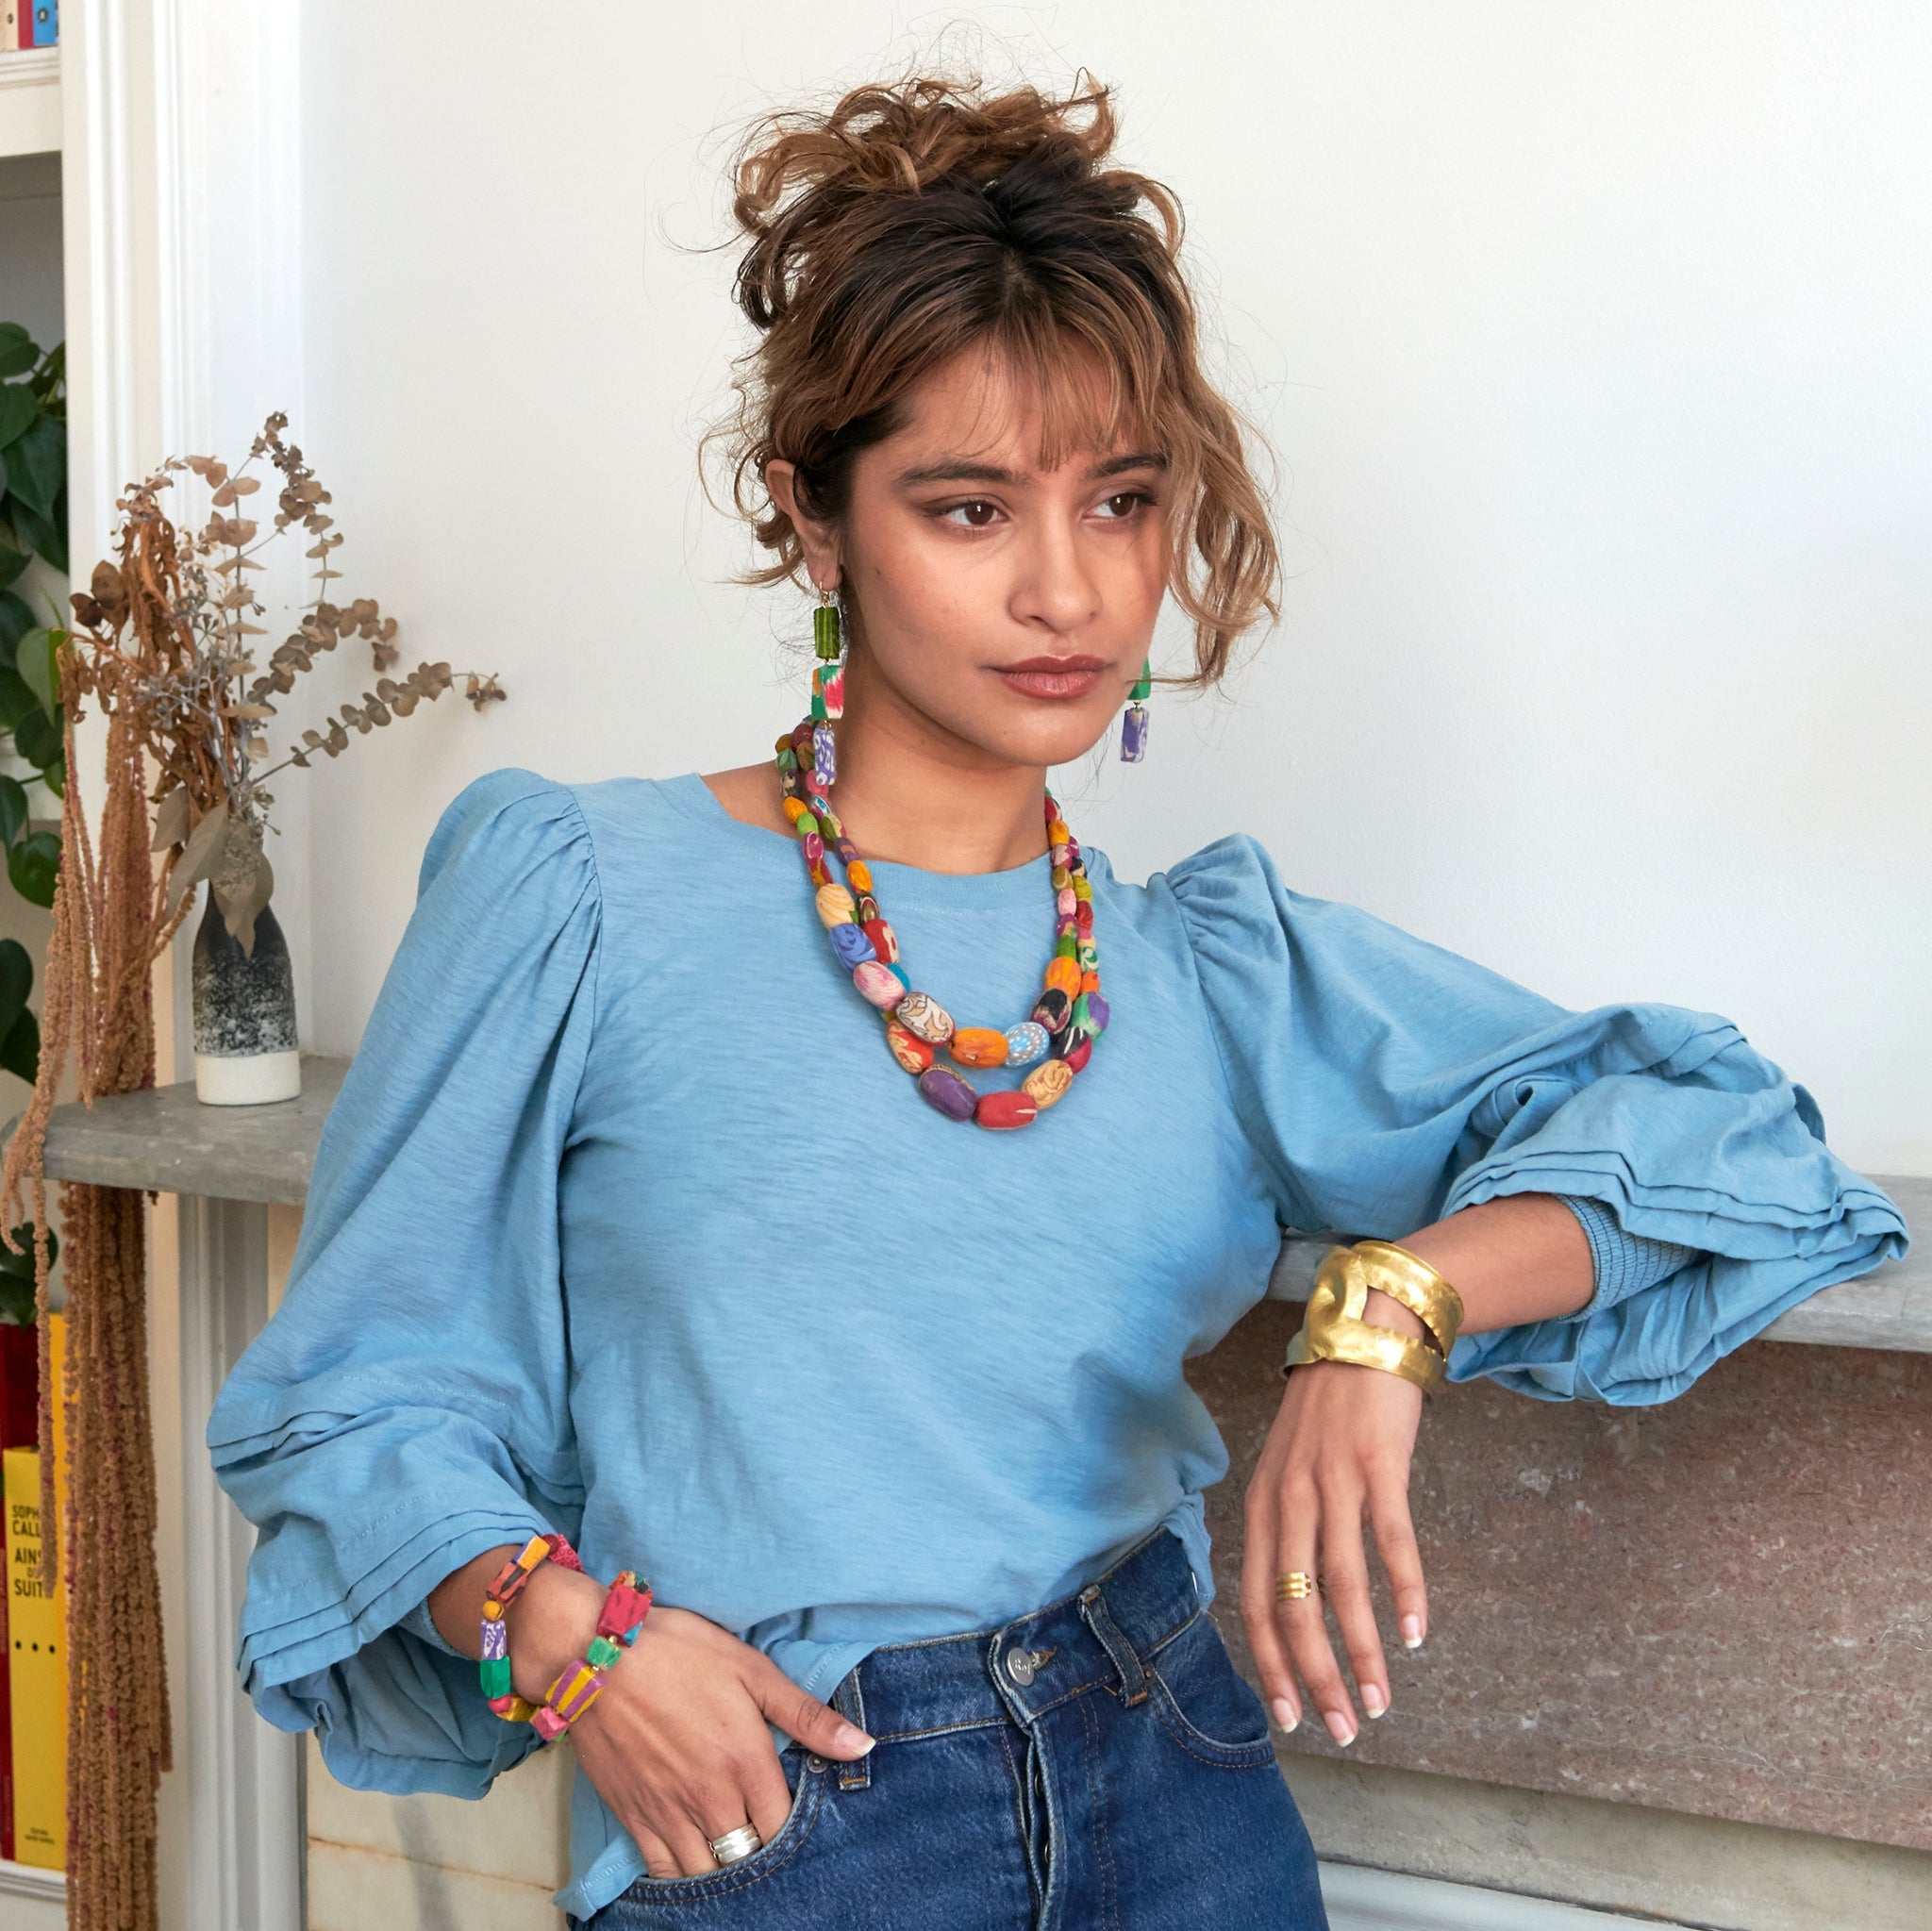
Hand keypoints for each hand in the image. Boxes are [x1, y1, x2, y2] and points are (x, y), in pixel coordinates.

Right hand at [507, 1566, 876, 1877]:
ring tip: (732, 1838)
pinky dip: (684, 1871)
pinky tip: (695, 1853)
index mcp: (745, 1761)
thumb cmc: (677, 1652)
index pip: (784, 1825)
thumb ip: (806, 1714)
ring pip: (708, 1870)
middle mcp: (710, 1797)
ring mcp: (668, 1812)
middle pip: (749, 1852)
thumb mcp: (750, 1669)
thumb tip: (861, 1747)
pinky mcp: (633, 1817)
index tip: (791, 1804)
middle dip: (762, 1844)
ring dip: (725, 1861)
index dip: (793, 1822)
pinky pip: (664, 1870)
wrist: (592, 1655)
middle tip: (763, 1822)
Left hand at [1239, 1288, 1428, 1746]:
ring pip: (1341, 1586)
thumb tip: (1291, 1599)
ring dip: (1360, 1652)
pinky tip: (1416, 1636)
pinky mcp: (1379, 1467)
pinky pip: (1390, 1544)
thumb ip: (1284, 1525)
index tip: (1287, 1717)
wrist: (1364, 1335)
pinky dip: (1405, 1594)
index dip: (1269, 1663)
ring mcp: (1334, 1482)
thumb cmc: (1326, 1412)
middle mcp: (1289, 1498)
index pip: (1253, 1600)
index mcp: (1261, 1504)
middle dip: (1315, 1676)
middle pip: (1294, 1605)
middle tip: (1342, 1728)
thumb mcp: (1286, 1466)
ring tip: (1380, 1699)